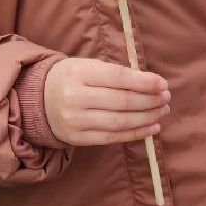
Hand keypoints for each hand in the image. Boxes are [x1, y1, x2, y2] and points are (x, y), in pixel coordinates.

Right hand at [44, 57, 169, 146]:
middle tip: (166, 98)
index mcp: (79, 73)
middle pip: (121, 101)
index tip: (162, 84)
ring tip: (162, 111)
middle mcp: (75, 98)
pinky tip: (152, 127)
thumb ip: (116, 73)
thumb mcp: (88, 66)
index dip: (144, 82)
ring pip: (120, 122)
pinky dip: (136, 133)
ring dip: (147, 117)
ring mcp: (75, 120)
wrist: (39, 99)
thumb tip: (152, 84)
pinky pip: (112, 138)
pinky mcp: (78, 138)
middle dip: (150, 100)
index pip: (118, 78)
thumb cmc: (72, 78)